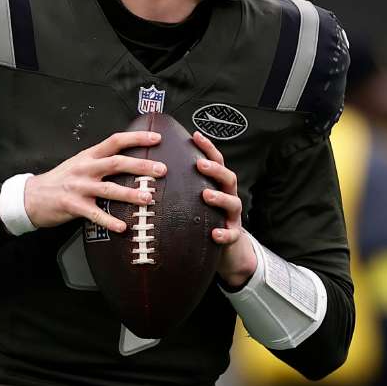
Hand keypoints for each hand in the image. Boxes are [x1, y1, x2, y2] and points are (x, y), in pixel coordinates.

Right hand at [24, 131, 166, 232]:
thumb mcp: (79, 163)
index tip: (156, 139)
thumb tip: (129, 161)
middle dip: (141, 166)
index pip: (115, 141)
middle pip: (117, 163)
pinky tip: (122, 227)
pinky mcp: (73, 205)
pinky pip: (95, 214)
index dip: (136, 138)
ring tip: (148, 199)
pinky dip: (109, 221)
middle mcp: (85, 168)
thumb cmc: (60, 180)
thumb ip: (100, 161)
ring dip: (130, 193)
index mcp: (88, 155)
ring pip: (109, 188)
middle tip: (161, 170)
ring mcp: (79, 187)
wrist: (31, 196)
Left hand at [192, 131, 255, 288]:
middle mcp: (228, 197)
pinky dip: (224, 234)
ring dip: (220, 198)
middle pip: (228, 178)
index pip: (216, 161)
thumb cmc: (202, 218)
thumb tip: (153, 165)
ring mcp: (232, 216)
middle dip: (215, 169)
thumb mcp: (193, 199)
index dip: (208, 148)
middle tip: (199, 164)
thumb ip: (182, 184)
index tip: (195, 136)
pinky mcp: (232, 236)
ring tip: (206, 195)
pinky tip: (215, 234)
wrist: (224, 249)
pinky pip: (231, 235)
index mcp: (218, 185)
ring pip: (233, 203)